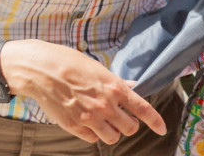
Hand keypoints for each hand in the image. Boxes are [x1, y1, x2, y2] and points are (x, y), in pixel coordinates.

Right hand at [2, 40, 166, 144]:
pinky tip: (87, 121)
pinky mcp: (73, 126)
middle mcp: (105, 105)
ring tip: (104, 121)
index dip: (156, 121)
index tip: (163, 129)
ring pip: (113, 138)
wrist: (40, 70)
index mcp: (115, 87)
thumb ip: (117, 82)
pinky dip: (94, 134)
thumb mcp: (99, 68)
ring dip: (112, 132)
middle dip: (129, 124)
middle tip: (122, 116)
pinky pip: (92, 139)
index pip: (143, 109)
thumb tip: (132, 87)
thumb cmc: (70, 63)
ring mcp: (89, 118)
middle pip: (130, 128)